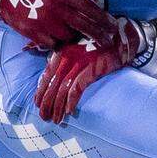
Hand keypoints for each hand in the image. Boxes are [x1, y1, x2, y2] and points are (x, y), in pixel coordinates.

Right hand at [0, 0, 115, 49]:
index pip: (88, 8)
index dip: (102, 18)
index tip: (112, 25)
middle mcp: (56, 10)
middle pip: (83, 25)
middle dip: (98, 34)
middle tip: (108, 40)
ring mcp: (44, 22)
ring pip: (67, 36)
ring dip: (73, 36)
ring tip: (76, 35)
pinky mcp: (33, 32)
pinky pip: (51, 43)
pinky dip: (57, 42)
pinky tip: (58, 38)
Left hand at [35, 19, 154, 122]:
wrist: (119, 38)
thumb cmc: (97, 45)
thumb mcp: (75, 48)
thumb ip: (62, 58)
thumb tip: (45, 68)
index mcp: (61, 52)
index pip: (47, 75)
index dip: (40, 91)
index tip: (37, 104)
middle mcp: (67, 57)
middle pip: (52, 84)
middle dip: (46, 103)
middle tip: (44, 117)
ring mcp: (79, 62)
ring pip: (62, 88)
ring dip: (57, 106)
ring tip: (55, 119)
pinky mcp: (91, 68)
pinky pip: (77, 87)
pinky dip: (71, 100)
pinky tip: (68, 111)